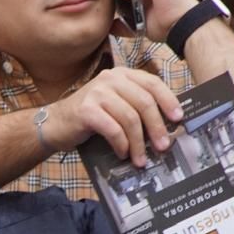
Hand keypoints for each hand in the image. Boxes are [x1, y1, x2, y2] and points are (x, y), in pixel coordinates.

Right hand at [40, 67, 183, 166]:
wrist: (55, 124)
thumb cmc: (91, 118)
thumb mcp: (116, 104)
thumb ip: (137, 106)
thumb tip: (167, 124)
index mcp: (122, 75)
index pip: (152, 84)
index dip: (168, 101)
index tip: (178, 119)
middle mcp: (110, 79)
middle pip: (144, 102)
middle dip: (157, 127)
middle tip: (163, 146)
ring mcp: (97, 92)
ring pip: (130, 118)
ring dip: (138, 143)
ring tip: (140, 159)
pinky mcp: (86, 110)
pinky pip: (113, 129)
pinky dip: (121, 144)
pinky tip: (123, 153)